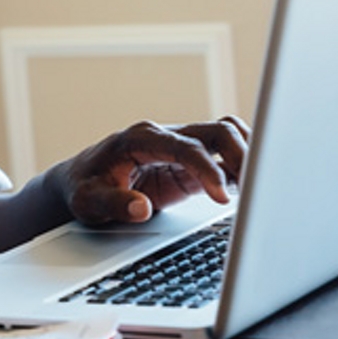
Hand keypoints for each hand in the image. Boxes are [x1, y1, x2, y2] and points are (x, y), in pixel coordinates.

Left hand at [52, 116, 249, 225]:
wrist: (81, 181)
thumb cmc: (84, 187)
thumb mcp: (89, 200)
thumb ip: (114, 202)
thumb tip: (141, 208)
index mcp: (142, 138)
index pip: (186, 147)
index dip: (207, 169)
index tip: (222, 196)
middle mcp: (166, 136)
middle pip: (216, 130)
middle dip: (240, 155)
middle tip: (255, 189)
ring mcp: (180, 147)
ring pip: (225, 137)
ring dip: (245, 157)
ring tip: (256, 189)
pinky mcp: (189, 164)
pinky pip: (222, 157)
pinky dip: (238, 169)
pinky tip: (244, 191)